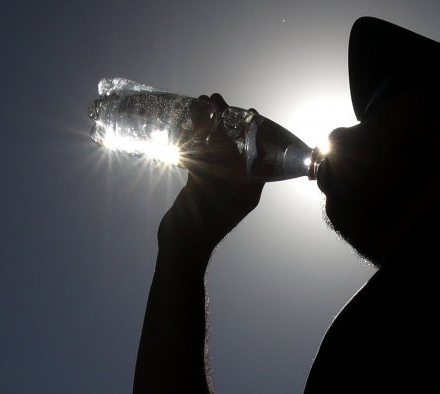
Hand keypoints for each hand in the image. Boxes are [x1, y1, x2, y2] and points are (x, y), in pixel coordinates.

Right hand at [158, 93, 264, 254]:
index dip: (255, 131)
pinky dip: (195, 141)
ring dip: (208, 127)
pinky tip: (186, 124)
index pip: (258, 153)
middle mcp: (237, 184)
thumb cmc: (202, 225)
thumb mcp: (213, 192)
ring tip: (199, 104)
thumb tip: (222, 138)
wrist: (181, 248)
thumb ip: (218, 167)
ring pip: (216, 149)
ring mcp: (218, 183)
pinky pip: (201, 157)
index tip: (250, 111)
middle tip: (215, 100)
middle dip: (227, 122)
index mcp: (250, 188)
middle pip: (236, 146)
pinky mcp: (200, 184)